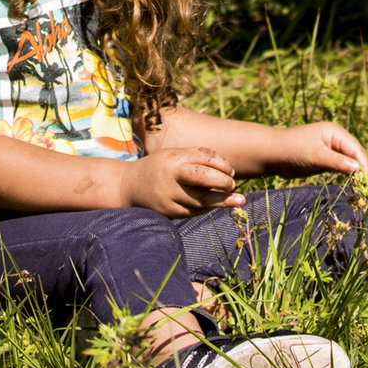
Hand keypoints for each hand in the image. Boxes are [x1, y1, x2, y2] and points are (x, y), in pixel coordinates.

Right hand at [125, 145, 241, 216]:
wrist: (129, 187)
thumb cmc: (159, 167)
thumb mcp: (173, 156)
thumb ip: (196, 158)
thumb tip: (227, 169)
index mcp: (174, 158)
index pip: (204, 158)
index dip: (222, 164)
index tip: (232, 170)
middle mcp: (171, 176)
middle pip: (203, 178)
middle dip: (223, 182)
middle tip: (233, 185)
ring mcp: (169, 196)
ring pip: (201, 200)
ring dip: (221, 200)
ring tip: (238, 200)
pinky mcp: (168, 212)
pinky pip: (193, 211)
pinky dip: (207, 208)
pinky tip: (216, 205)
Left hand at [273, 121, 367, 177]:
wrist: (273, 154)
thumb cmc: (294, 149)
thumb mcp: (317, 155)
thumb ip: (337, 162)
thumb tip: (358, 169)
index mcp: (336, 132)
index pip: (356, 149)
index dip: (365, 165)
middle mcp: (336, 140)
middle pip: (356, 155)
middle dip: (364, 170)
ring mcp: (331, 150)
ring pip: (350, 162)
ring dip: (358, 174)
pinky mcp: (326, 161)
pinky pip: (341, 168)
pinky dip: (348, 176)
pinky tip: (355, 186)